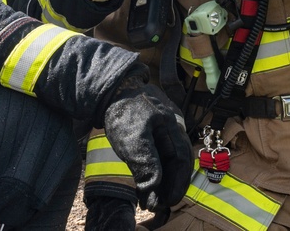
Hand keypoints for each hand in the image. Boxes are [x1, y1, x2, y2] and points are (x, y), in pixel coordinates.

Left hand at [102, 76, 191, 211]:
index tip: (167, 202)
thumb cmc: (121, 110)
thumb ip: (146, 165)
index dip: (176, 184)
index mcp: (173, 125)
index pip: (181, 160)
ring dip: (164, 175)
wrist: (108, 86)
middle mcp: (173, 123)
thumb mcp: (132, 140)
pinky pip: (161, 146)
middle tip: (160, 203)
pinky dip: (157, 164)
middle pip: (178, 158)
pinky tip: (149, 175)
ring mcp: (165, 121)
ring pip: (170, 153)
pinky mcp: (154, 122)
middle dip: (171, 183)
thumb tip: (154, 192)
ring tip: (153, 193)